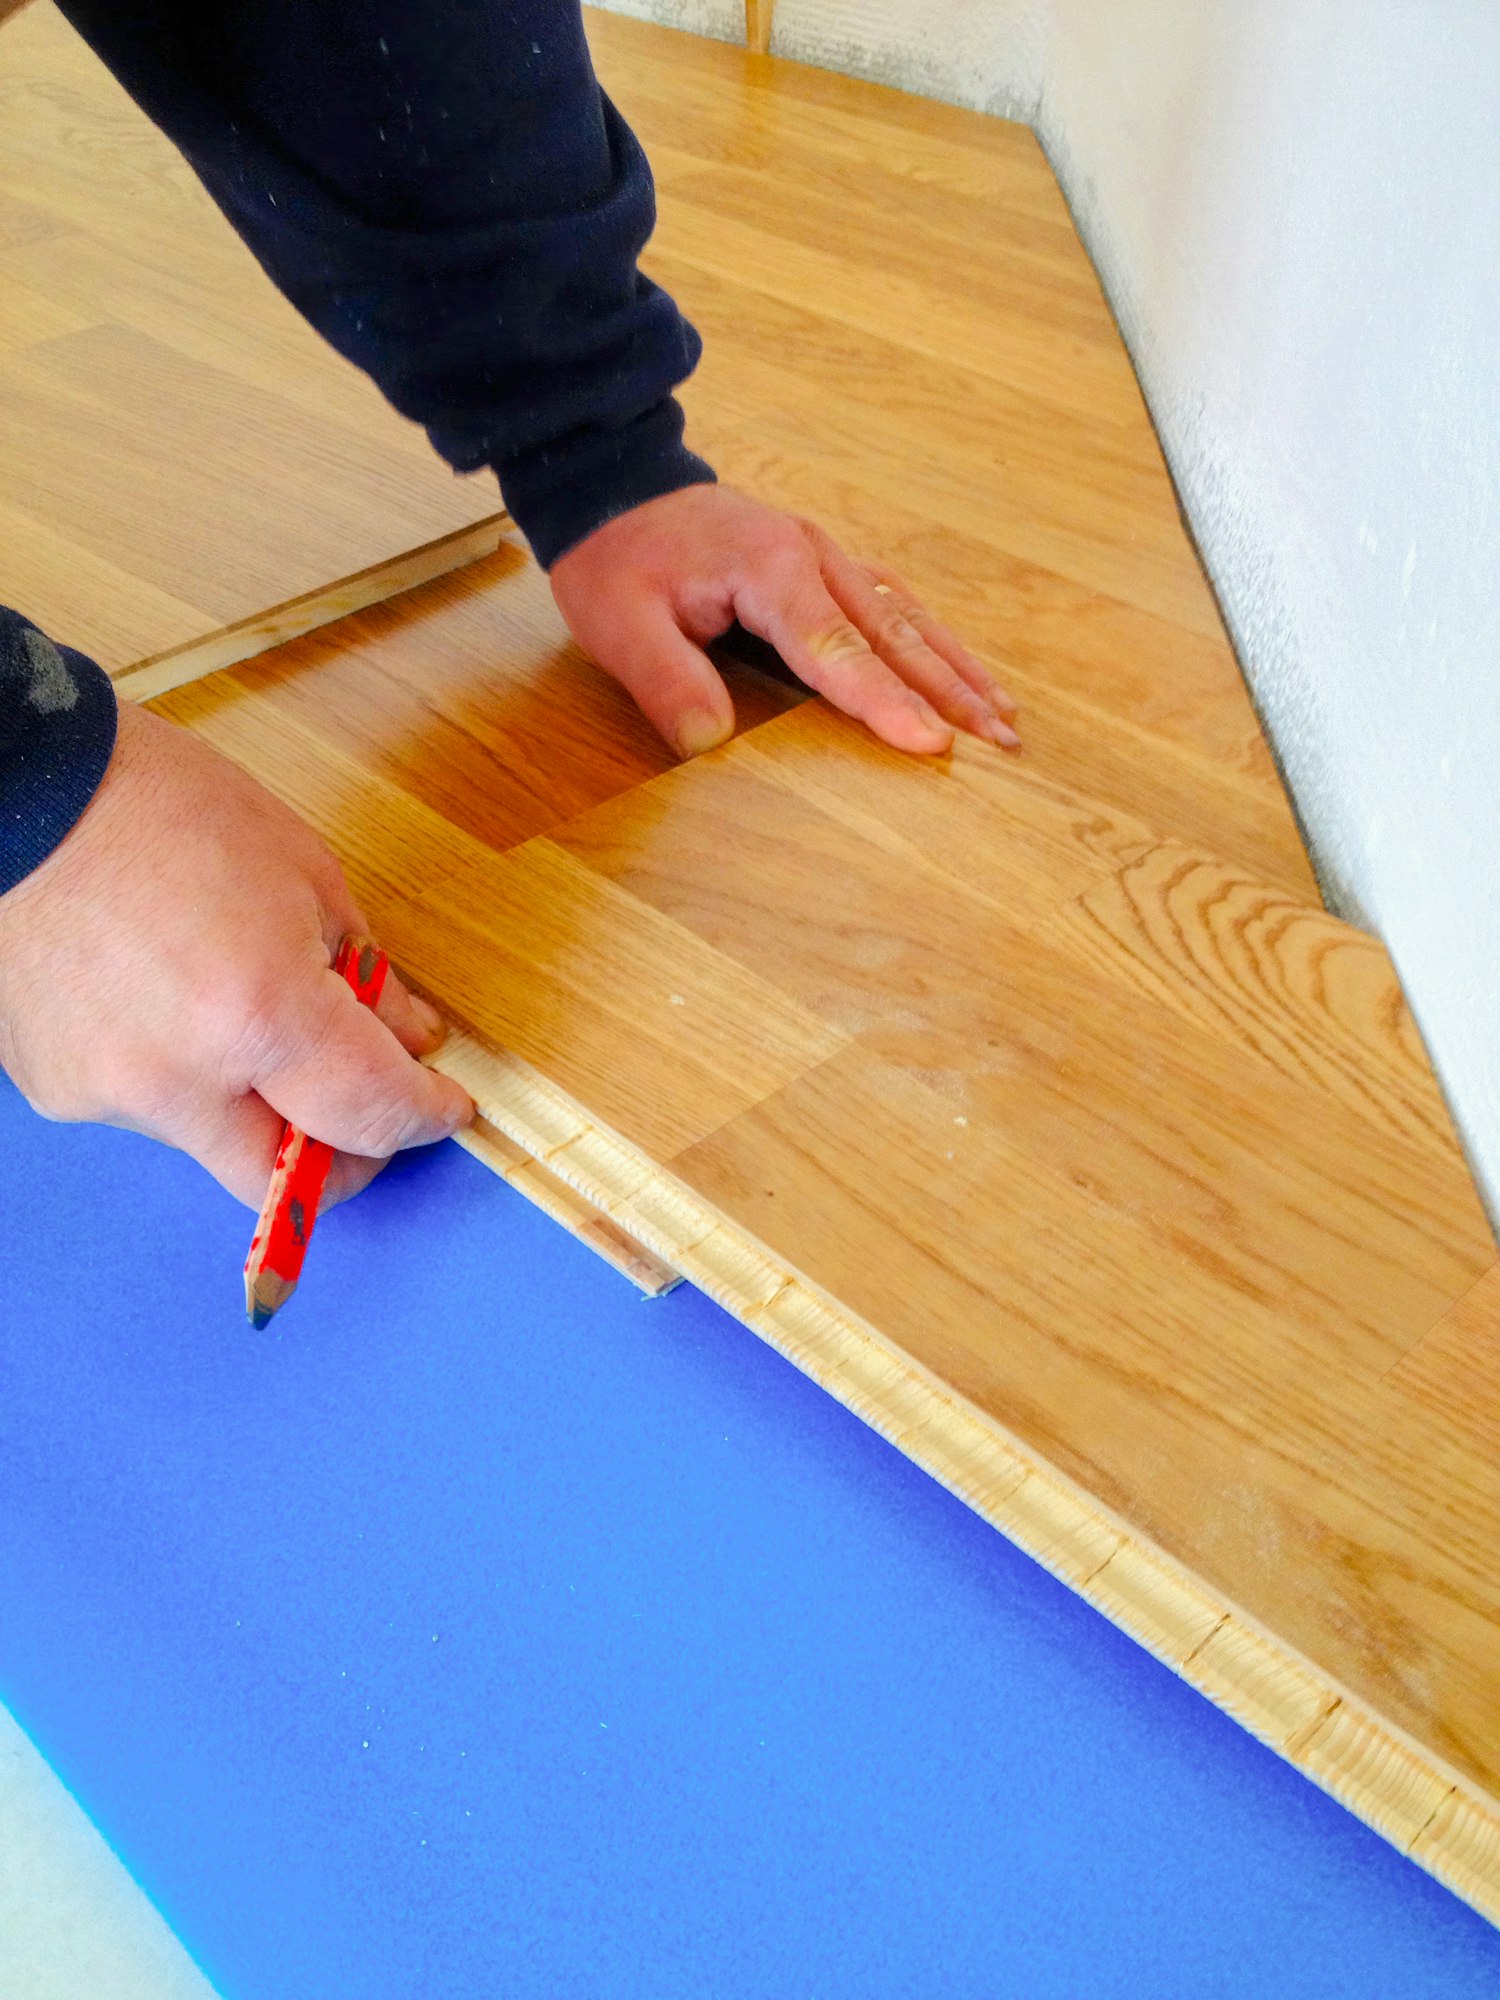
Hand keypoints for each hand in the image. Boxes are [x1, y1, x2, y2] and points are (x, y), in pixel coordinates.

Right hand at [0, 701, 471, 1207]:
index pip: (369, 1113)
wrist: (22, 788)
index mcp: (257, 1013)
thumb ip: (366, 979)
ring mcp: (108, 1093)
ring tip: (245, 1006)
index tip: (444, 1109)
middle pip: (283, 1181)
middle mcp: (180, 1079)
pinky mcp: (58, 1090)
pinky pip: (151, 1109)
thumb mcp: (305, 874)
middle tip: (366, 1113)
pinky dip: (186, 1074)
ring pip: (215, 1141)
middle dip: (339, 1159)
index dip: (422, 1118)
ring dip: (256, 1102)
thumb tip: (407, 1042)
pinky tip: (171, 999)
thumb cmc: (162, 806)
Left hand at [549, 484, 1018, 758]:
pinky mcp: (826, 566)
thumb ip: (666, 680)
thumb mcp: (621, 623)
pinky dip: (936, 645)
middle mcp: (813, 556)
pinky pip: (894, 606)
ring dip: (957, 670)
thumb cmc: (619, 560)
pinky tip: (964, 676)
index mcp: (768, 569)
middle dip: (950, 692)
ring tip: (1005, 720)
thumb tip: (709, 741)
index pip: (837, 646)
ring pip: (907, 617)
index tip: (930, 742)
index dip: (884, 699)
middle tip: (999, 744)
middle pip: (894, 633)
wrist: (617, 488)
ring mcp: (826, 557)